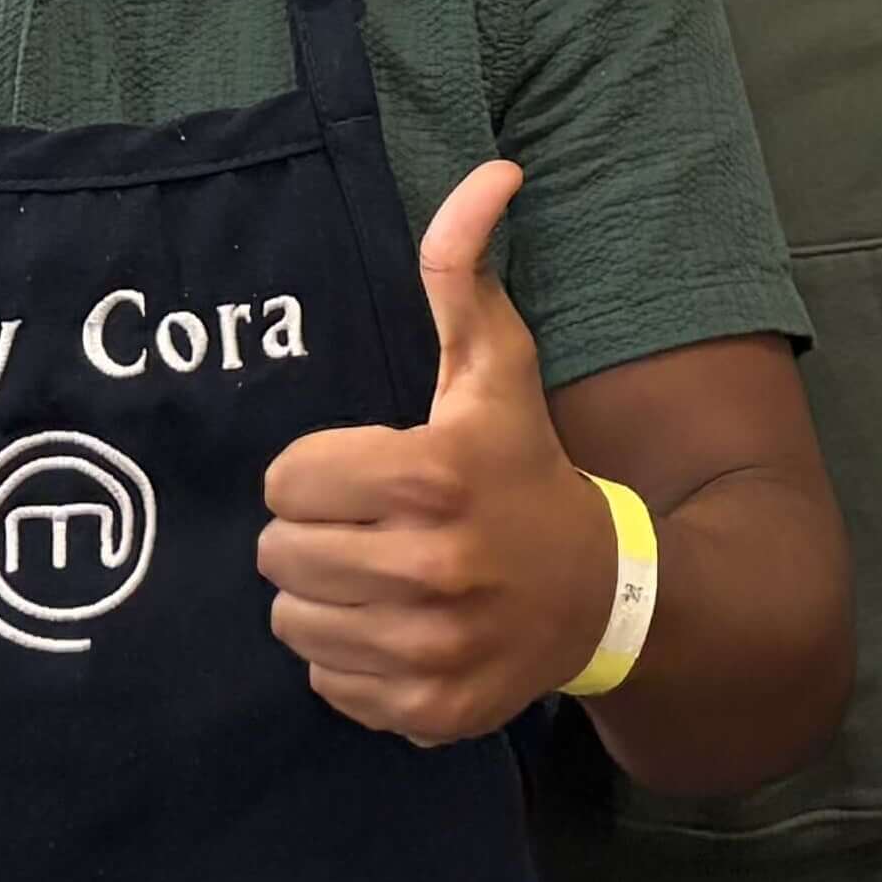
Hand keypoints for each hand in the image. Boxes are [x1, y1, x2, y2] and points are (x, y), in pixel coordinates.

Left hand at [257, 162, 618, 746]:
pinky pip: (327, 684)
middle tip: (367, 525)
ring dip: (324, 597)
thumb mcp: (497, 366)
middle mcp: (430, 569)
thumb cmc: (527, 467)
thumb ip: (463, 270)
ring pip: (293, 622)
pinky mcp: (426, 712)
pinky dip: (350, 659)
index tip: (366, 470)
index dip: (318, 468)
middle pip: (278, 553)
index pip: (287, 478)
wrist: (602, 594)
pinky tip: (398, 627)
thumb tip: (491, 170)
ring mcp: (428, 649)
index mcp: (433, 476)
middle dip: (313, 532)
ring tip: (378, 575)